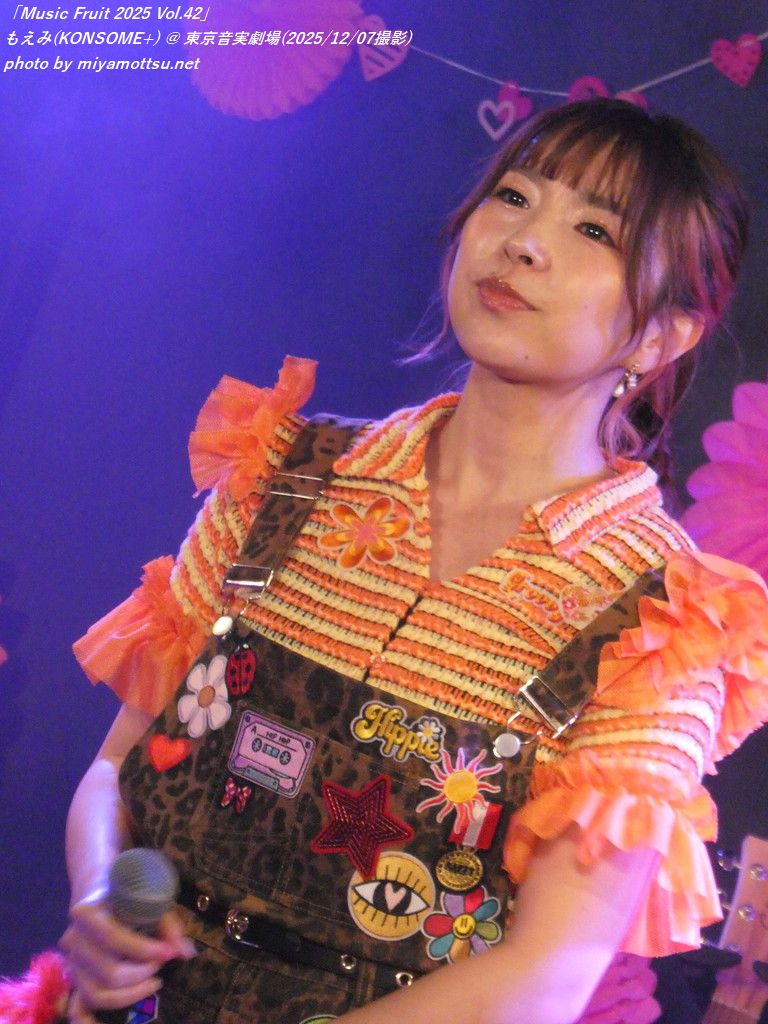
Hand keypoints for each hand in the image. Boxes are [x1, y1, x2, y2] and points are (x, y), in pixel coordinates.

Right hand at [59, 893, 195, 1022]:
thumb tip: (185, 953)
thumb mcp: (148, 900)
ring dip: (131, 994)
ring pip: (97, 995)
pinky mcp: (75, 980)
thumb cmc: (128, 894)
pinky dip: (89, 1023)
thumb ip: (167, 926)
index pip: (114, 940)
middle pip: (109, 973)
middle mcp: (73, 941)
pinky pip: (77, 1009)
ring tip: (154, 981)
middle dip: (142, 973)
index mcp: (87, 913)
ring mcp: (71, 963)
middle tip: (162, 962)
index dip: (145, 951)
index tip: (169, 953)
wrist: (100, 889)